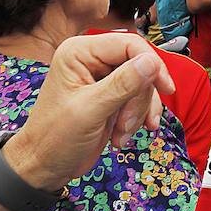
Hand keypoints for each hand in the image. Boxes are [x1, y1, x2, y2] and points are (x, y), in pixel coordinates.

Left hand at [3, 34, 176, 191]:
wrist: (44, 166)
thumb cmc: (55, 138)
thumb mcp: (90, 110)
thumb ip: (123, 84)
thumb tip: (152, 62)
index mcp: (80, 52)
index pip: (130, 44)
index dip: (152, 64)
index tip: (166, 89)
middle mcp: (92, 60)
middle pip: (140, 66)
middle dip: (139, 99)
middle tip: (126, 124)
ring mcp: (102, 78)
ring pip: (143, 85)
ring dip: (138, 113)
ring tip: (122, 133)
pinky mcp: (111, 96)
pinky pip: (139, 99)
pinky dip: (138, 118)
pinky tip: (125, 135)